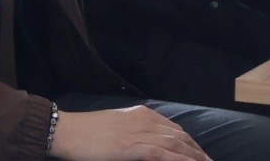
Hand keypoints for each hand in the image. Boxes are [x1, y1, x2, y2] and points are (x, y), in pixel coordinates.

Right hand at [50, 107, 208, 160]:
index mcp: (142, 114)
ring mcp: (140, 133)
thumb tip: (147, 144)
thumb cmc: (88, 132)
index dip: (191, 144)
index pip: (175, 129)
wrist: (68, 131)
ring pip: (177, 146)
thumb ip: (134, 131)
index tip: (201, 156)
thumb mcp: (116, 126)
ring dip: (195, 158)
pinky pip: (164, 155)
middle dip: (198, 153)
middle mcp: (146, 120)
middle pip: (181, 138)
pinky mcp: (134, 146)